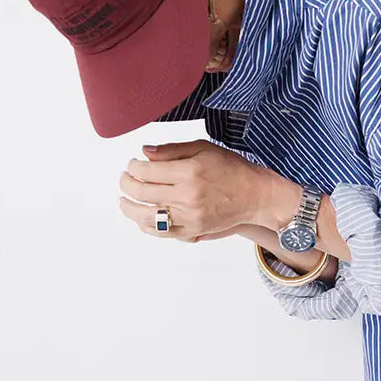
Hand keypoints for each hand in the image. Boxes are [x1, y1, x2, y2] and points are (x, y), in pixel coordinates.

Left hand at [117, 139, 277, 242]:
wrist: (256, 195)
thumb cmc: (232, 169)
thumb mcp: (204, 149)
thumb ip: (173, 150)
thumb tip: (145, 152)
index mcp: (189, 172)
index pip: (147, 171)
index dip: (133, 167)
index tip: (133, 164)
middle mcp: (187, 195)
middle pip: (142, 192)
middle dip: (127, 183)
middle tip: (124, 178)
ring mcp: (190, 216)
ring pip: (147, 216)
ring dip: (129, 208)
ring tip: (123, 201)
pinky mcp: (193, 230)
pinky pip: (162, 232)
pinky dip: (147, 226)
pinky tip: (141, 218)